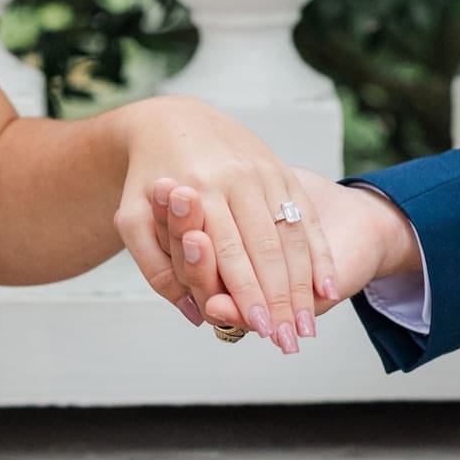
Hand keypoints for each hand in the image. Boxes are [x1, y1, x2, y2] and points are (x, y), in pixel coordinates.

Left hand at [153, 165, 421, 332]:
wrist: (175, 119)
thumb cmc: (149, 177)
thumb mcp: (132, 217)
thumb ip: (154, 267)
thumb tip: (193, 311)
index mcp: (200, 188)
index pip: (230, 253)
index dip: (248, 294)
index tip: (261, 330)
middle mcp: (238, 177)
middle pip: (267, 248)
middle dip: (281, 299)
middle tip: (289, 341)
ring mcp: (265, 171)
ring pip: (291, 235)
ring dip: (304, 284)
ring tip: (307, 326)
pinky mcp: (282, 170)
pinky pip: (305, 216)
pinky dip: (319, 254)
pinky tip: (328, 286)